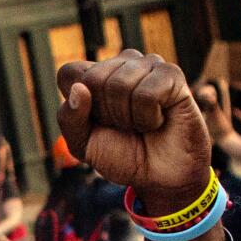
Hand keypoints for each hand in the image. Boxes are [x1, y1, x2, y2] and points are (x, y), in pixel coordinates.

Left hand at [55, 51, 211, 207]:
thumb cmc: (124, 156)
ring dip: (128, 118)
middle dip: (106, 114)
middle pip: (94, 79)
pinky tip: (159, 120)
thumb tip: (79, 88)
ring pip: (120, 85)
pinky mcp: (171, 74)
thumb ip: (69, 119)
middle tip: (124, 126)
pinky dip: (149, 118)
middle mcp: (121, 63)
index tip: (97, 122)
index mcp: (95, 75)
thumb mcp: (84, 144)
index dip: (78, 106)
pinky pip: (147, 94)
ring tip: (142, 124)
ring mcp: (148, 65)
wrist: (162, 177)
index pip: (69, 73)